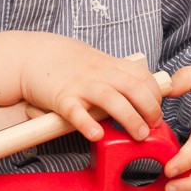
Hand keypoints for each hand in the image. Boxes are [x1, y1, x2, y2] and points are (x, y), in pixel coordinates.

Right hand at [0, 33, 163, 142]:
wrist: (32, 54)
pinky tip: (96, 135)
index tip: (158, 111)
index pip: (143, 77)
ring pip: (111, 99)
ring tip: (139, 135)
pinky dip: (87, 124)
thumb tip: (141, 94)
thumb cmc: (67, 63)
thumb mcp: (98, 62)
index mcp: (110, 65)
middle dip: (150, 107)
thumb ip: (118, 76)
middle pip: (133, 87)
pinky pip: (76, 112)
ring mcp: (81, 86)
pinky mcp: (61, 98)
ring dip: (129, 118)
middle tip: (154, 125)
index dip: (155, 95)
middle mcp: (99, 74)